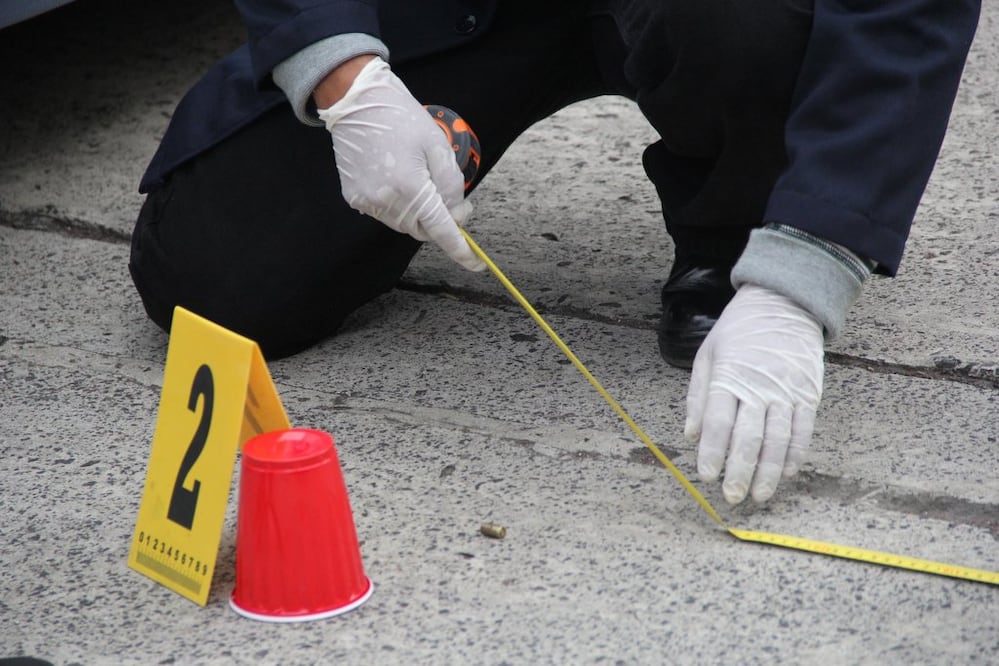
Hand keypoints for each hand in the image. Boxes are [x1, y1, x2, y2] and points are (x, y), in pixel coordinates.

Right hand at [316, 57, 483, 270]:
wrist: (356, 101)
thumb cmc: (401, 118)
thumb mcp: (439, 146)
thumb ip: (452, 185)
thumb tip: (455, 214)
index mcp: (411, 187)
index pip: (441, 230)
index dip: (461, 250)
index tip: (477, 264)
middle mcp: (386, 200)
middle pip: (423, 230)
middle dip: (441, 223)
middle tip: (456, 202)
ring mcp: (367, 201)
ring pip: (405, 225)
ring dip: (420, 214)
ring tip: (421, 181)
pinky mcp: (354, 197)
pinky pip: (385, 214)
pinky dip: (399, 206)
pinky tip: (398, 179)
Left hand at [684, 284, 823, 503]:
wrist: (783, 302)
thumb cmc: (738, 330)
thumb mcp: (708, 354)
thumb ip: (698, 396)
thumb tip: (691, 436)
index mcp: (729, 377)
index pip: (719, 422)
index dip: (713, 452)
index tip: (707, 475)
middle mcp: (758, 386)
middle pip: (748, 436)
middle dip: (739, 470)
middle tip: (732, 496)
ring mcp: (787, 391)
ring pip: (778, 439)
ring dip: (769, 471)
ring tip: (760, 495)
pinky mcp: (808, 393)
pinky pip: (803, 429)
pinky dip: (795, 454)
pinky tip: (788, 473)